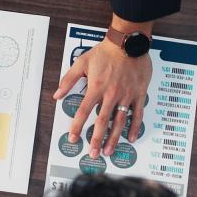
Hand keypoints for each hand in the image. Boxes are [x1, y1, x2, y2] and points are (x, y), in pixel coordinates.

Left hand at [53, 39, 151, 158]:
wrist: (127, 43)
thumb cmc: (104, 52)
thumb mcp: (81, 63)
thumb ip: (68, 81)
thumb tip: (56, 95)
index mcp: (96, 88)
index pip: (84, 112)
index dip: (78, 126)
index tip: (73, 138)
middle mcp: (111, 95)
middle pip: (102, 122)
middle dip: (97, 140)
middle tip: (93, 154)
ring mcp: (126, 95)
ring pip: (120, 121)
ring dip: (114, 138)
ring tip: (109, 151)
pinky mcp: (139, 93)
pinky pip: (137, 114)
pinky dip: (134, 126)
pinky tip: (131, 138)